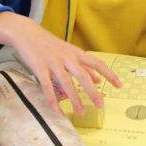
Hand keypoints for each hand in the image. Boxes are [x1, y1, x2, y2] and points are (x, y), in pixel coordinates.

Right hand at [0, 12, 121, 113]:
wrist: (26, 32)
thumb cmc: (49, 44)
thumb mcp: (70, 52)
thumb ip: (84, 65)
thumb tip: (98, 79)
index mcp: (76, 54)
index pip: (97, 64)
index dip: (109, 74)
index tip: (119, 86)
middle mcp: (67, 58)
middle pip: (83, 76)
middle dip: (93, 91)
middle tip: (100, 105)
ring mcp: (53, 62)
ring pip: (66, 82)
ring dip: (74, 99)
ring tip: (80, 113)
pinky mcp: (39, 67)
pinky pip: (46, 85)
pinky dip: (51, 98)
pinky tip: (56, 110)